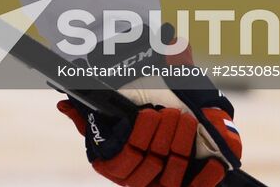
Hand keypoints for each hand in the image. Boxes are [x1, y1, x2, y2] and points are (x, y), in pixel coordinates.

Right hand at [57, 82, 240, 186]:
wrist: (184, 114)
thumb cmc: (148, 105)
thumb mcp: (122, 101)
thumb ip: (93, 102)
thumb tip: (64, 104)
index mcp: (116, 160)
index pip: (122, 159)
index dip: (137, 136)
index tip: (147, 113)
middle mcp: (137, 177)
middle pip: (148, 165)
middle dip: (161, 137)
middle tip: (171, 113)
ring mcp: (163, 185)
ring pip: (170, 176)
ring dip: (180, 146)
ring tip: (187, 121)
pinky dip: (206, 178)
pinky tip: (214, 161)